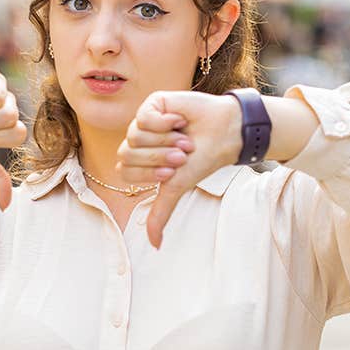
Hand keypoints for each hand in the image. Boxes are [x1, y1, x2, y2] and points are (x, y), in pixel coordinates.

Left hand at [117, 91, 241, 247]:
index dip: (149, 173)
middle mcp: (138, 141)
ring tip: (185, 139)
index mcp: (140, 161)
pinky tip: (179, 121)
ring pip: (134, 136)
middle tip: (182, 154)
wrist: (225, 134)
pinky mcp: (152, 104)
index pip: (124, 171)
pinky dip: (165, 123)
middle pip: (127, 154)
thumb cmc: (202, 159)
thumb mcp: (177, 187)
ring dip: (165, 141)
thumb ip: (161, 212)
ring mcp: (143, 121)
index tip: (174, 171)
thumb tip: (155, 245)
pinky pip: (143, 117)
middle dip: (158, 157)